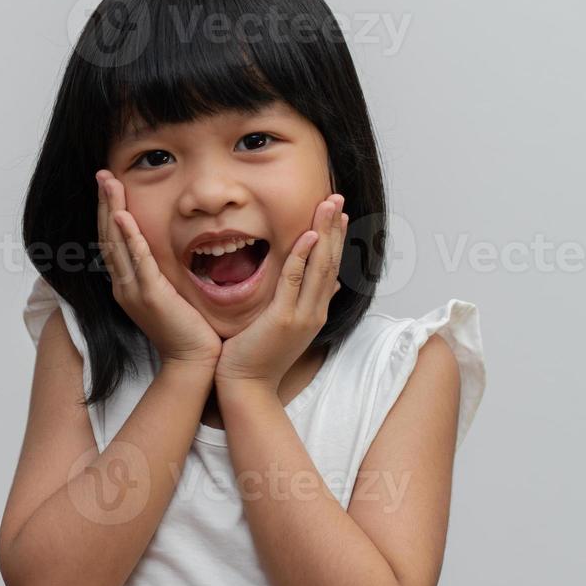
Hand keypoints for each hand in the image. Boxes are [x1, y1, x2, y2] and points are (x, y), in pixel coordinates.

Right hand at [95, 169, 222, 367]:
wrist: (194, 362)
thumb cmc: (188, 330)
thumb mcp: (170, 295)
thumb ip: (162, 274)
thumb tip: (164, 253)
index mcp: (128, 285)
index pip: (113, 242)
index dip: (109, 213)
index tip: (109, 187)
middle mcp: (125, 286)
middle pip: (108, 237)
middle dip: (105, 203)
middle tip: (102, 175)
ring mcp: (135, 292)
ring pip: (117, 244)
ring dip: (112, 211)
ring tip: (109, 184)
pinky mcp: (151, 297)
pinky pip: (137, 262)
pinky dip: (129, 239)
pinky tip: (123, 218)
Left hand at [214, 194, 347, 391]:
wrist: (247, 386)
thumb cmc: (259, 356)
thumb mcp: (289, 326)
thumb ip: (308, 302)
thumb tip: (334, 285)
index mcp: (315, 311)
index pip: (330, 267)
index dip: (336, 239)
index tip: (339, 214)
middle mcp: (314, 311)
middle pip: (330, 261)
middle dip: (334, 227)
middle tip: (337, 198)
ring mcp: (302, 315)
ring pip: (319, 267)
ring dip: (324, 233)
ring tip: (328, 205)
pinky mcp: (283, 319)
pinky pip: (294, 281)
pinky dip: (302, 257)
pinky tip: (307, 235)